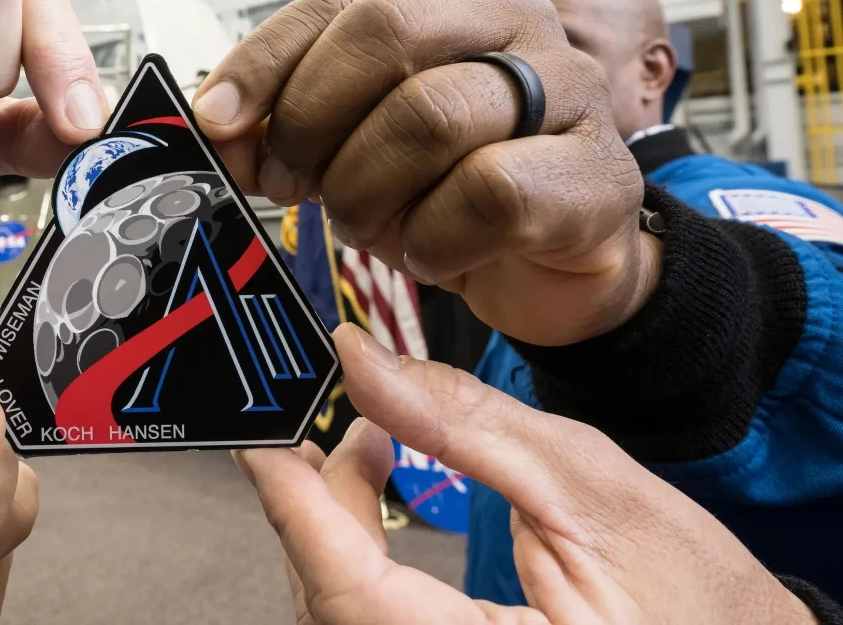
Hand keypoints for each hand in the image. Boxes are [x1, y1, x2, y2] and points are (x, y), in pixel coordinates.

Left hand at [193, 0, 657, 345]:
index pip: (335, 4)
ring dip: (370, 189)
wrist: (550, 269)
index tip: (217, 123)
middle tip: (293, 185)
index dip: (264, 62)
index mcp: (447, 7)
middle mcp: (515, 29)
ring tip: (367, 225)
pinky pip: (489, 193)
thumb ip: (289, 131)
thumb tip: (218, 128)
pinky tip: (430, 253)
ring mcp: (568, 95)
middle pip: (385, 33)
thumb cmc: (446, 197)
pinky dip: (435, 237)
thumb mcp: (353, 156)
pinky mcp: (596, 175)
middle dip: (315, 120)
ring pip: (431, 115)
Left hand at [238, 325, 814, 624]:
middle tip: (339, 418)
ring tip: (368, 443)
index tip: (258, 436)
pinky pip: (365, 619)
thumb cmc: (700, 598)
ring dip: (332, 523)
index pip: (345, 588)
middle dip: (316, 499)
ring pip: (337, 609)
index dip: (290, 502)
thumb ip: (465, 424)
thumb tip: (361, 359)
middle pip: (326, 597)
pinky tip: (377, 496)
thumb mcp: (590, 489)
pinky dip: (355, 555)